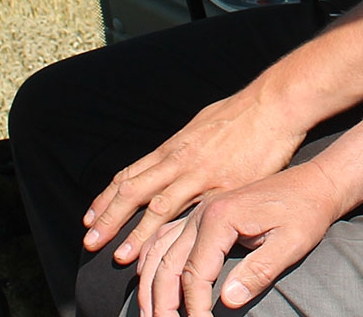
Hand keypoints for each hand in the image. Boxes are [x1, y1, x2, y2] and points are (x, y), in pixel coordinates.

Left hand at [84, 87, 305, 262]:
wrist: (272, 106)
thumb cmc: (239, 113)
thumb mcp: (201, 124)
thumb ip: (183, 146)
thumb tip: (171, 158)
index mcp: (173, 147)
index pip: (130, 175)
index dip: (107, 198)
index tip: (90, 218)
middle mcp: (179, 161)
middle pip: (134, 191)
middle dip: (109, 218)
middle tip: (90, 241)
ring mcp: (200, 176)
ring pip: (158, 207)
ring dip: (136, 233)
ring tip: (119, 256)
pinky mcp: (225, 189)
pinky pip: (194, 215)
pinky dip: (176, 234)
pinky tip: (167, 251)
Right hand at [136, 162, 346, 316]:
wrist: (315, 183)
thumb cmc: (306, 212)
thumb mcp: (292, 243)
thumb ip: (259, 271)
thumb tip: (227, 300)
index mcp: (221, 217)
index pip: (195, 273)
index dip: (195, 307)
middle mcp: (202, 212)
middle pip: (167, 264)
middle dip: (162, 302)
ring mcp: (199, 212)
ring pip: (158, 250)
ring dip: (150, 284)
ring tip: (148, 313)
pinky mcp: (203, 214)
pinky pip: (165, 237)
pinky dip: (152, 260)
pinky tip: (149, 278)